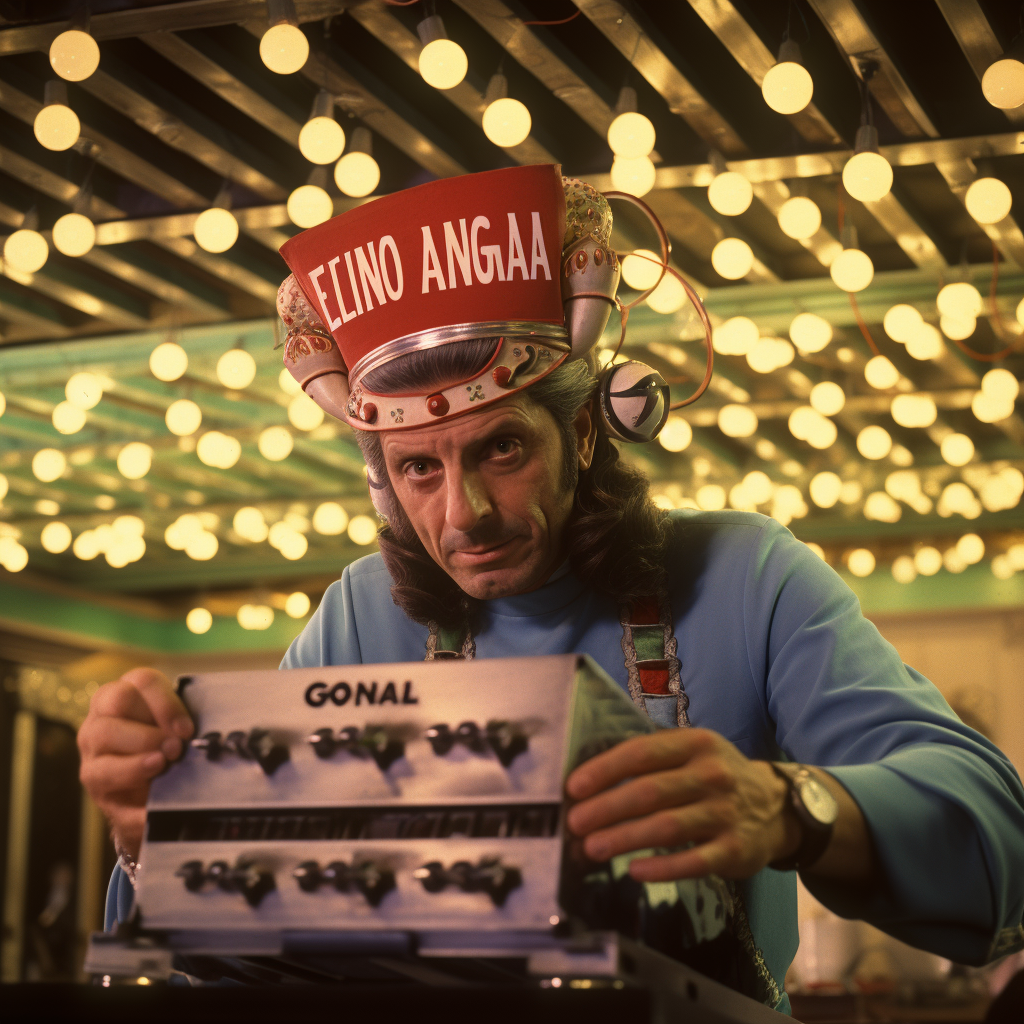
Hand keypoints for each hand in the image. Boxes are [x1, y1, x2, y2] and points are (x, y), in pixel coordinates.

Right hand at [77, 667, 192, 859]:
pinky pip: (102, 773)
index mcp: (130, 693)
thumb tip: (214, 728)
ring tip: (164, 764)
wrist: (149, 797)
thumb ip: (185, 725)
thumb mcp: (178, 734)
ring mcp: (92, 744)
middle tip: (176, 748)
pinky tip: (150, 785)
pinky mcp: (91, 775)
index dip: (167, 703)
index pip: (143, 680)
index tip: (187, 730)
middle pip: (119, 699)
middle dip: (153, 724)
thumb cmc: (168, 753)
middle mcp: (104, 713)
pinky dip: (131, 777)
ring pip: (105, 733)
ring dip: (140, 748)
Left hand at [565, 728, 799, 882]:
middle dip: (606, 808)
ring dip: (624, 838)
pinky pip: (693, 861)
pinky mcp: (734, 850)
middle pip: (650, 791)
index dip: (605, 770)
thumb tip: (591, 778)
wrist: (776, 808)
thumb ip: (651, 759)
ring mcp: (725, 812)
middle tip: (575, 823)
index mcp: (695, 744)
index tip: (574, 787)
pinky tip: (634, 870)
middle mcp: (712, 774)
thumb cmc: (715, 778)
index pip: (642, 753)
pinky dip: (662, 867)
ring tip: (592, 848)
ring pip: (666, 826)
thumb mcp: (692, 753)